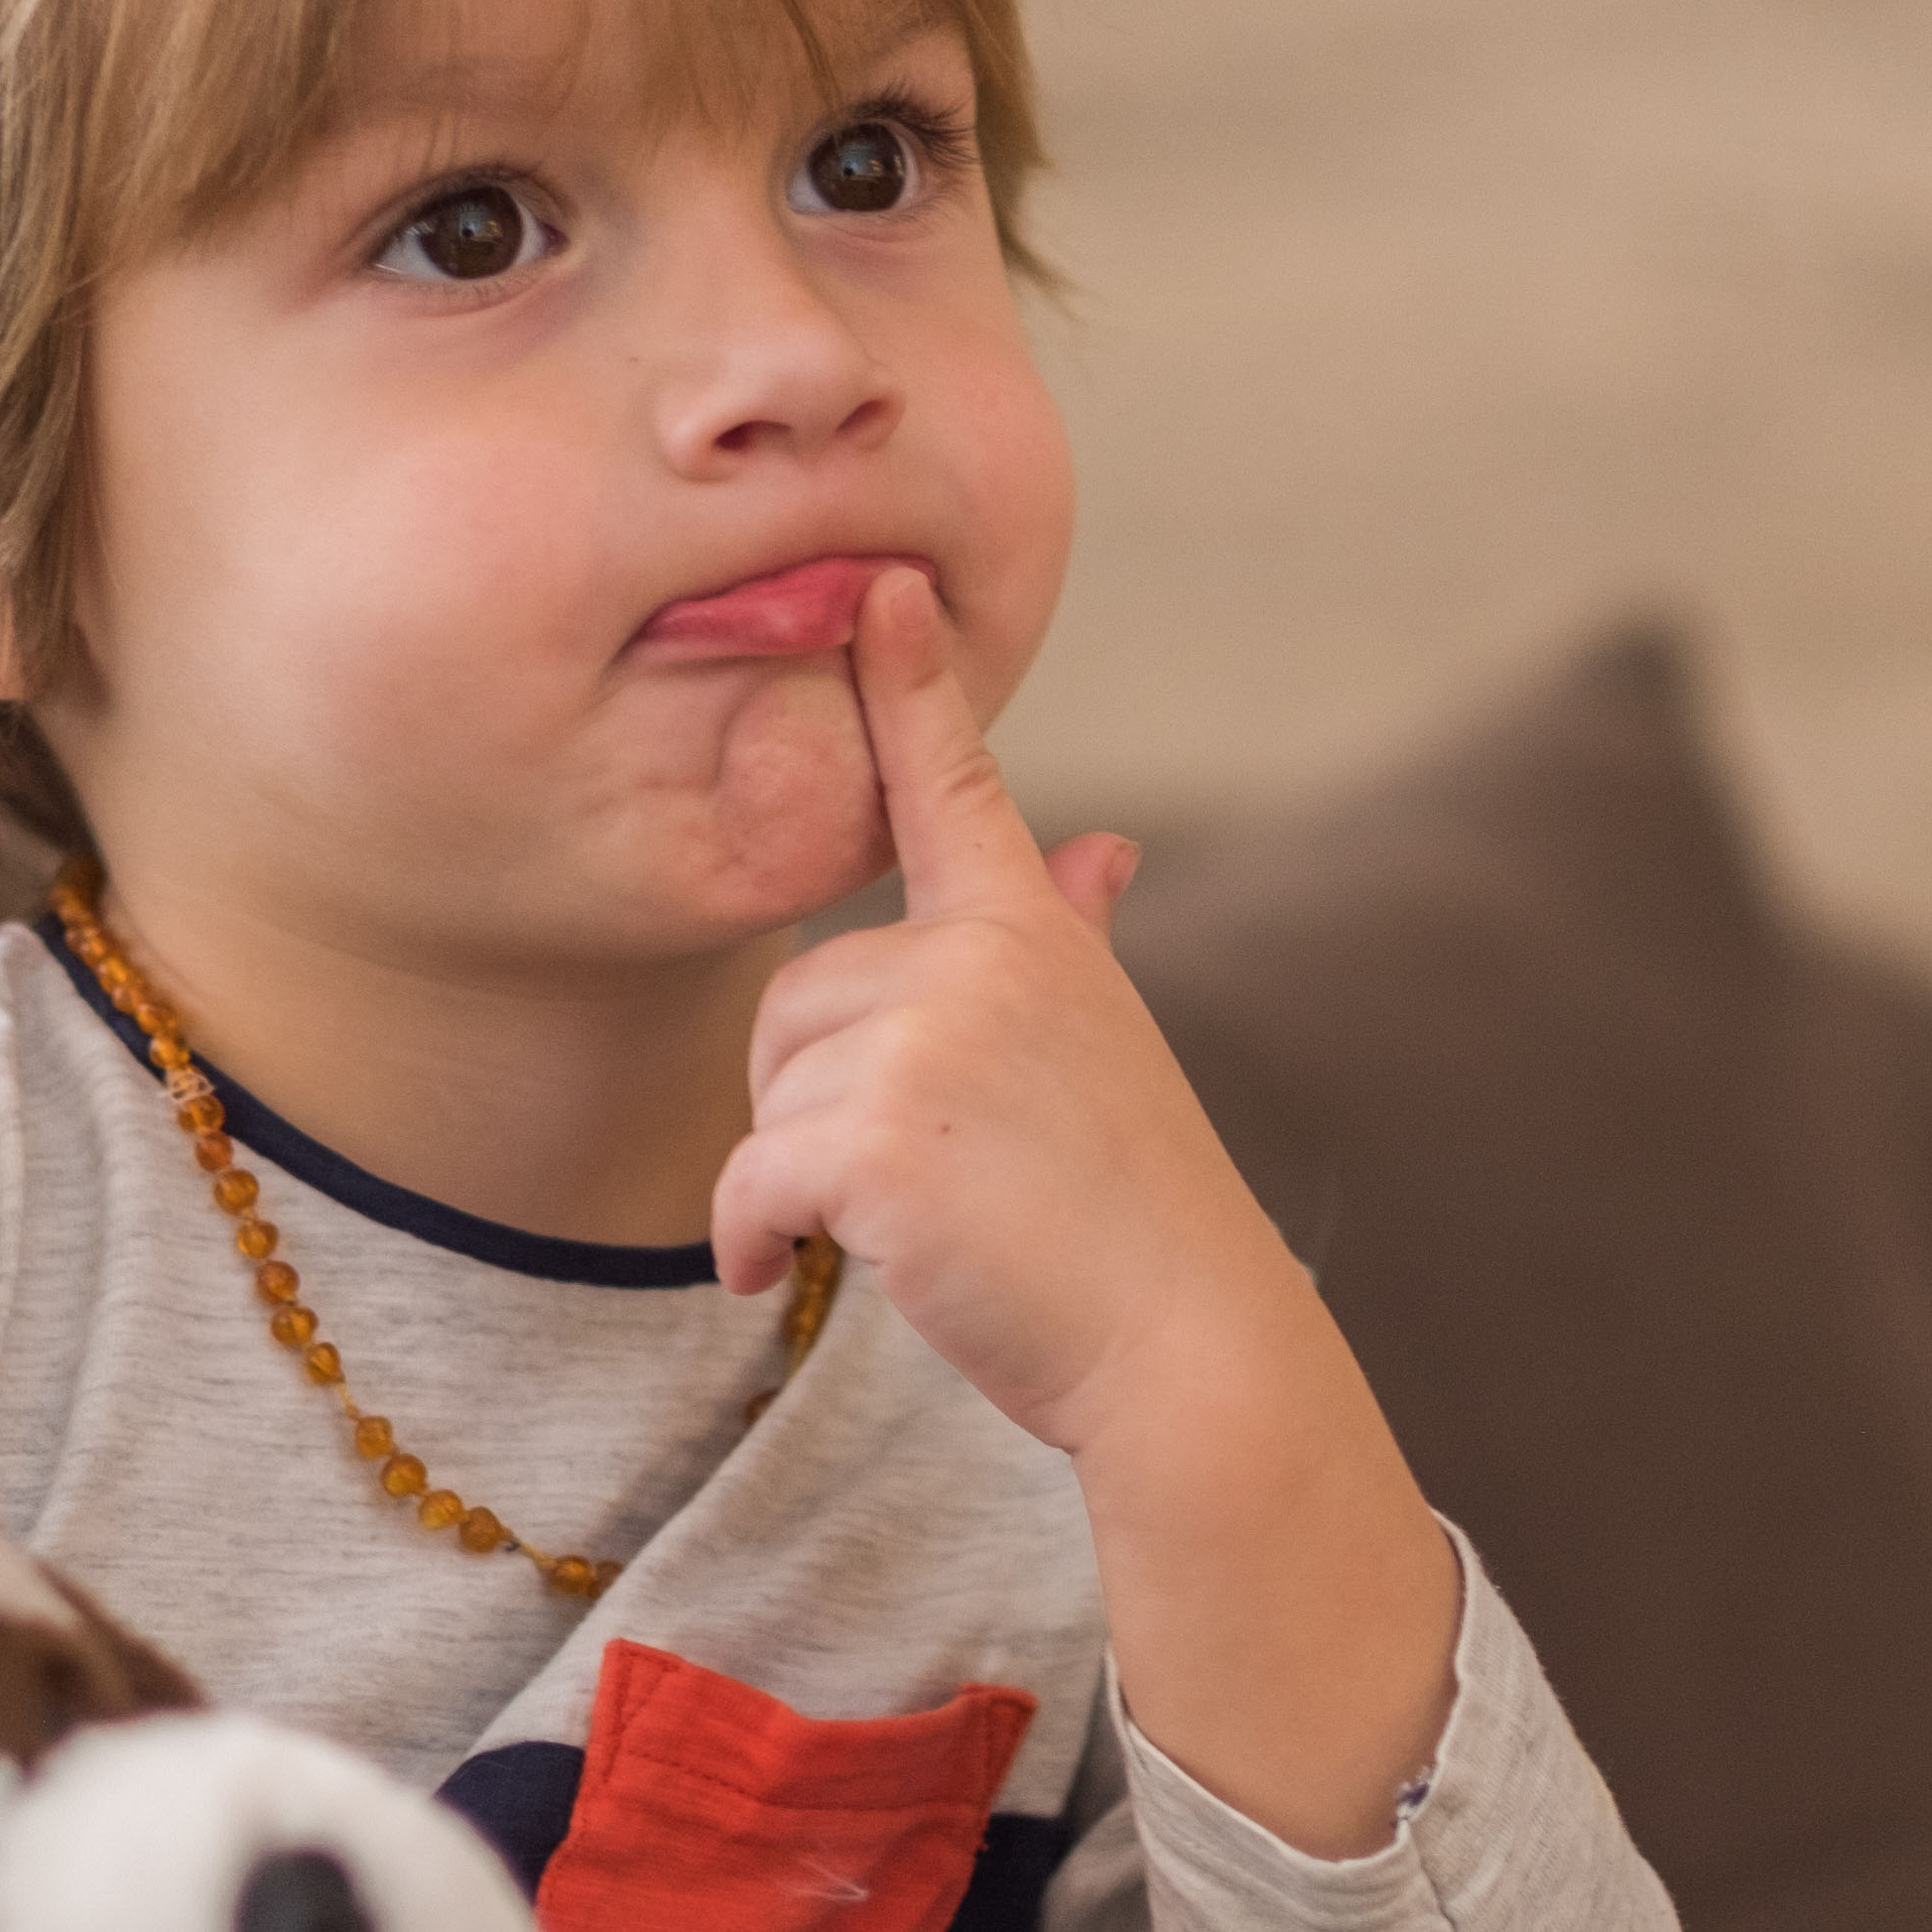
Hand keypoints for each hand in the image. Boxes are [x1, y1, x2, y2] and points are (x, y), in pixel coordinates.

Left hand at [711, 565, 1459, 1853]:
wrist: (1185, 1345)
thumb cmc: (1133, 1216)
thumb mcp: (1104, 1052)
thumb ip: (1071, 941)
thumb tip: (1102, 848)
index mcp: (1033, 933)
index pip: (955, 788)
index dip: (909, 685)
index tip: (878, 587)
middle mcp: (981, 961)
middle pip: (796, 998)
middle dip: (819, 1101)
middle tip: (922, 1181)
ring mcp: (929, 1041)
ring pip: (765, 1093)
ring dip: (795, 1181)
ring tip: (902, 1229)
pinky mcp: (874, 1135)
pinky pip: (746, 1178)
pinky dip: (749, 1241)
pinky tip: (787, 1275)